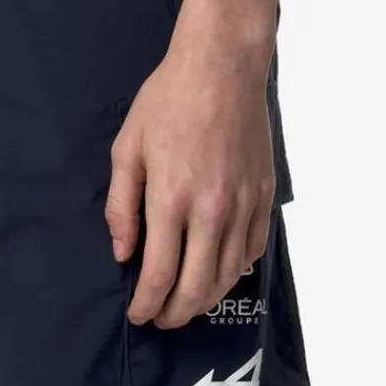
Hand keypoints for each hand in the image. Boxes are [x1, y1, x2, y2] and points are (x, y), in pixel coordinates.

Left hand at [106, 35, 275, 328]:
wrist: (221, 66)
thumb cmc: (168, 100)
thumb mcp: (128, 146)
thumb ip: (122, 204)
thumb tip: (123, 252)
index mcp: (171, 197)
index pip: (159, 275)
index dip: (146, 304)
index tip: (137, 314)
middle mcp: (211, 209)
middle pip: (197, 288)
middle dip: (175, 314)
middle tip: (160, 319)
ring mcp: (242, 204)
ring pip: (228, 275)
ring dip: (206, 299)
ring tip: (187, 303)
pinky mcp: (263, 195)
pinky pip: (252, 250)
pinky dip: (235, 271)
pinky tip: (219, 272)